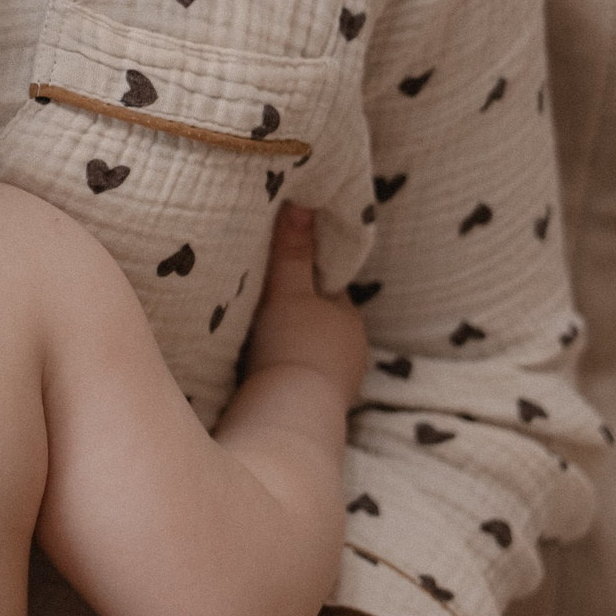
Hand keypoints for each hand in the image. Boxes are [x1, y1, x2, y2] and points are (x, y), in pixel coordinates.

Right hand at [244, 206, 367, 408]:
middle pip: (322, 320)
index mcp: (349, 319)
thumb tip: (301, 199)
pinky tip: (268, 371)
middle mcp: (352, 350)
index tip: (285, 270)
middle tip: (269, 303)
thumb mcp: (288, 292)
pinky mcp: (319, 407)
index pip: (330, 289)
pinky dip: (290, 369)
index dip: (308, 277)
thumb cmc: (292, 347)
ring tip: (263, 337)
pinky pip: (304, 377)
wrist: (290, 416)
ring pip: (315, 350)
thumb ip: (292, 250)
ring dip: (295, 343)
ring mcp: (339, 382)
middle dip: (302, 312)